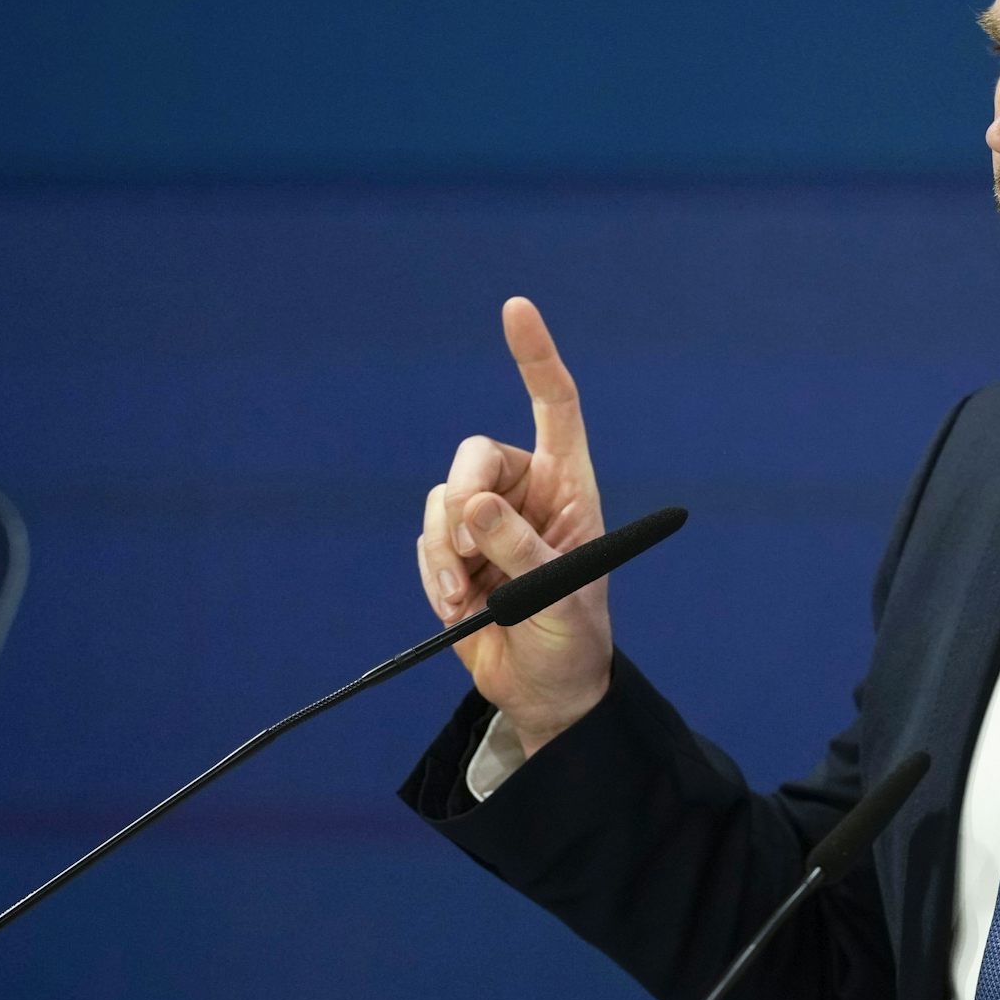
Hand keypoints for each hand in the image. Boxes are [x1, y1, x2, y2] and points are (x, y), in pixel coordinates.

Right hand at [417, 296, 610, 754]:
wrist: (545, 691)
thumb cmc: (575, 639)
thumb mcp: (564, 598)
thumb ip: (523, 552)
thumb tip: (474, 508)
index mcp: (569, 487)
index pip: (554, 407)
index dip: (536, 357)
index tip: (516, 308)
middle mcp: (525, 493)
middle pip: (475, 456)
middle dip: (463, 496)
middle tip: (467, 546)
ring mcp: (483, 522)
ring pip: (442, 500)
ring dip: (444, 548)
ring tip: (469, 598)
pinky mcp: (451, 554)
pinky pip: (424, 542)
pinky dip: (433, 574)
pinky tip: (460, 609)